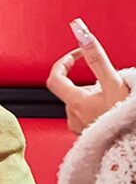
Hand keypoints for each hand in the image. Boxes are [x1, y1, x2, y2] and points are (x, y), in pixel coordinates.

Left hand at [46, 19, 128, 134]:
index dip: (63, 63)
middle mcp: (73, 117)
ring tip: (114, 100)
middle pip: (71, 90)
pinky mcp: (86, 136)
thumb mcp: (114, 83)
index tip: (76, 55)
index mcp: (76, 103)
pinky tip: (111, 112)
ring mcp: (79, 128)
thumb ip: (97, 58)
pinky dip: (96, 109)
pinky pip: (86, 116)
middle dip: (88, 82)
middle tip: (110, 83)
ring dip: (93, 96)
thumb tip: (83, 36)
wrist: (132, 147)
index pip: (54, 78)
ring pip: (80, 103)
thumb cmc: (127, 117)